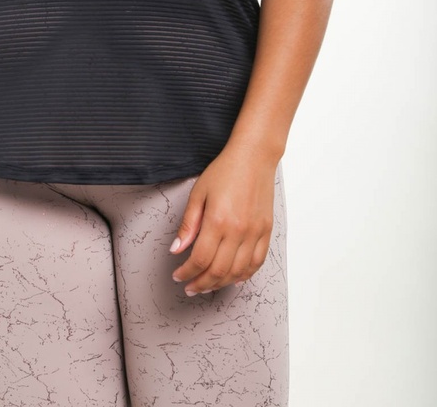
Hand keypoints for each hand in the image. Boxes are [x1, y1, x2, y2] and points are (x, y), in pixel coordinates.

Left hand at [169, 143, 277, 293]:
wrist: (254, 157)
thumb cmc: (224, 171)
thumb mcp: (198, 193)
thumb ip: (188, 224)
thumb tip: (177, 250)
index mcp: (218, 221)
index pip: (200, 259)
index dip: (187, 272)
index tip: (178, 276)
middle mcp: (239, 231)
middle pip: (218, 270)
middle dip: (201, 284)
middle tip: (190, 287)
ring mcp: (255, 233)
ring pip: (238, 272)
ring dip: (221, 283)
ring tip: (207, 286)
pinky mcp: (266, 231)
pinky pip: (257, 263)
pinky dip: (244, 276)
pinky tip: (233, 279)